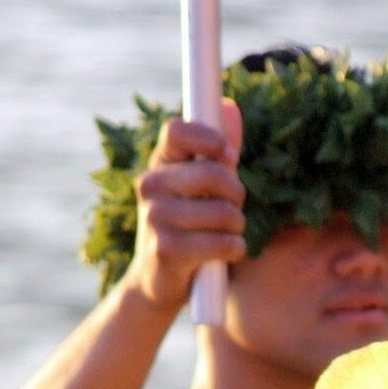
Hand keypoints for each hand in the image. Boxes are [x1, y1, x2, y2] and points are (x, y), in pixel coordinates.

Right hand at [122, 98, 246, 310]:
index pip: (177, 130)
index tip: (228, 156)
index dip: (210, 138)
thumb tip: (230, 105)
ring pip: (225, 212)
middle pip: (213, 173)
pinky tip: (222, 255)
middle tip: (234, 207)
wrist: (157, 283)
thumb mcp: (201, 187)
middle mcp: (150, 186)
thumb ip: (217, 150)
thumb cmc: (187, 227)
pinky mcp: (167, 250)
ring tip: (224, 234)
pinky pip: (224, 243)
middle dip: (237, 193)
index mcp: (159, 165)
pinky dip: (234, 250)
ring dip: (237, 227)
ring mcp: (156, 218)